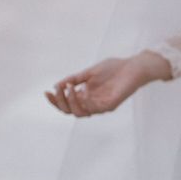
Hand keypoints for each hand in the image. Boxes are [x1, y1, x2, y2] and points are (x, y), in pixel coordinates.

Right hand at [45, 51, 170, 116]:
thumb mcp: (90, 72)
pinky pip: (94, 109)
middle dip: (60, 102)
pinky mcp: (110, 105)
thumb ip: (75, 79)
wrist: (134, 66)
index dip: (55, 100)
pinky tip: (81, 91)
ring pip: (80, 113)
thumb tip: (57, 85)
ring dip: (71, 102)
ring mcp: (101, 105)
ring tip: (68, 88)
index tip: (46, 91)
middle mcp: (92, 103)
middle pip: (70, 111)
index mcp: (86, 96)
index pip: (67, 104)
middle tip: (57, 90)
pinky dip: (84, 102)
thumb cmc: (114, 68)